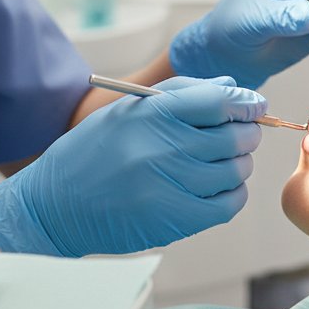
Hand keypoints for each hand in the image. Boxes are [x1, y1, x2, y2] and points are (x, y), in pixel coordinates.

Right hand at [0, 77, 265, 255]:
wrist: (55, 205)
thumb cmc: (93, 151)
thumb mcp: (128, 109)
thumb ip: (182, 92)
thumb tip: (232, 87)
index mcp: (151, 114)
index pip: (219, 101)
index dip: (246, 101)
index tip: (253, 104)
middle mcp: (163, 148)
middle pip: (234, 136)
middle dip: (245, 132)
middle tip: (239, 133)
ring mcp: (170, 186)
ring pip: (235, 170)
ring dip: (237, 164)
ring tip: (218, 161)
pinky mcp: (175, 221)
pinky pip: (227, 204)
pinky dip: (231, 193)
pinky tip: (216, 187)